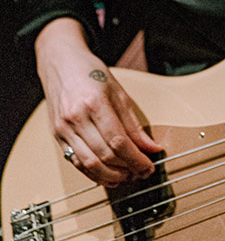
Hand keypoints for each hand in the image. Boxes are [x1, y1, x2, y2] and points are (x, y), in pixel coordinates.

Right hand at [35, 18, 161, 186]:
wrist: (61, 63)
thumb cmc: (91, 73)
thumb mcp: (118, 92)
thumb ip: (134, 124)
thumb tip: (151, 147)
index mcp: (95, 103)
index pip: (118, 141)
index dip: (136, 158)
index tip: (149, 165)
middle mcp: (76, 118)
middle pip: (104, 155)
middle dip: (127, 169)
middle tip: (141, 172)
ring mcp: (63, 129)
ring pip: (88, 164)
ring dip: (110, 176)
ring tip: (127, 176)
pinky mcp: (57, 137)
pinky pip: (76, 162)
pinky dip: (93, 173)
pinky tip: (107, 174)